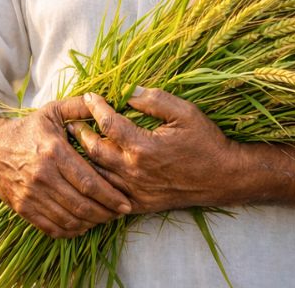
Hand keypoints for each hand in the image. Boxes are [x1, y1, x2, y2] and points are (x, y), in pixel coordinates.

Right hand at [0, 97, 133, 237]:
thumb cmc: (28, 130)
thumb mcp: (52, 111)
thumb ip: (79, 107)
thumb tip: (103, 101)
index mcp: (53, 151)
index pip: (88, 182)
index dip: (111, 196)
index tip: (126, 202)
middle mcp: (42, 175)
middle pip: (82, 205)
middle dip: (106, 213)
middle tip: (120, 213)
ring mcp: (31, 194)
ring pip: (69, 219)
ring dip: (92, 223)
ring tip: (105, 218)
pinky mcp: (23, 208)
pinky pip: (52, 228)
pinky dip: (71, 231)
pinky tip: (82, 225)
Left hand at [68, 89, 239, 213]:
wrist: (224, 178)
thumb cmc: (206, 141)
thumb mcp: (184, 112)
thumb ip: (154, 100)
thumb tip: (128, 91)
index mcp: (144, 147)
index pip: (108, 123)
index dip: (96, 107)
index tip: (89, 96)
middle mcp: (134, 171)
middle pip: (94, 150)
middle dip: (80, 132)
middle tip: (71, 119)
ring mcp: (135, 191)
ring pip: (96, 174)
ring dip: (83, 157)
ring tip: (74, 142)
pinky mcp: (139, 204)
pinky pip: (108, 194)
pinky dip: (95, 181)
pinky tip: (89, 169)